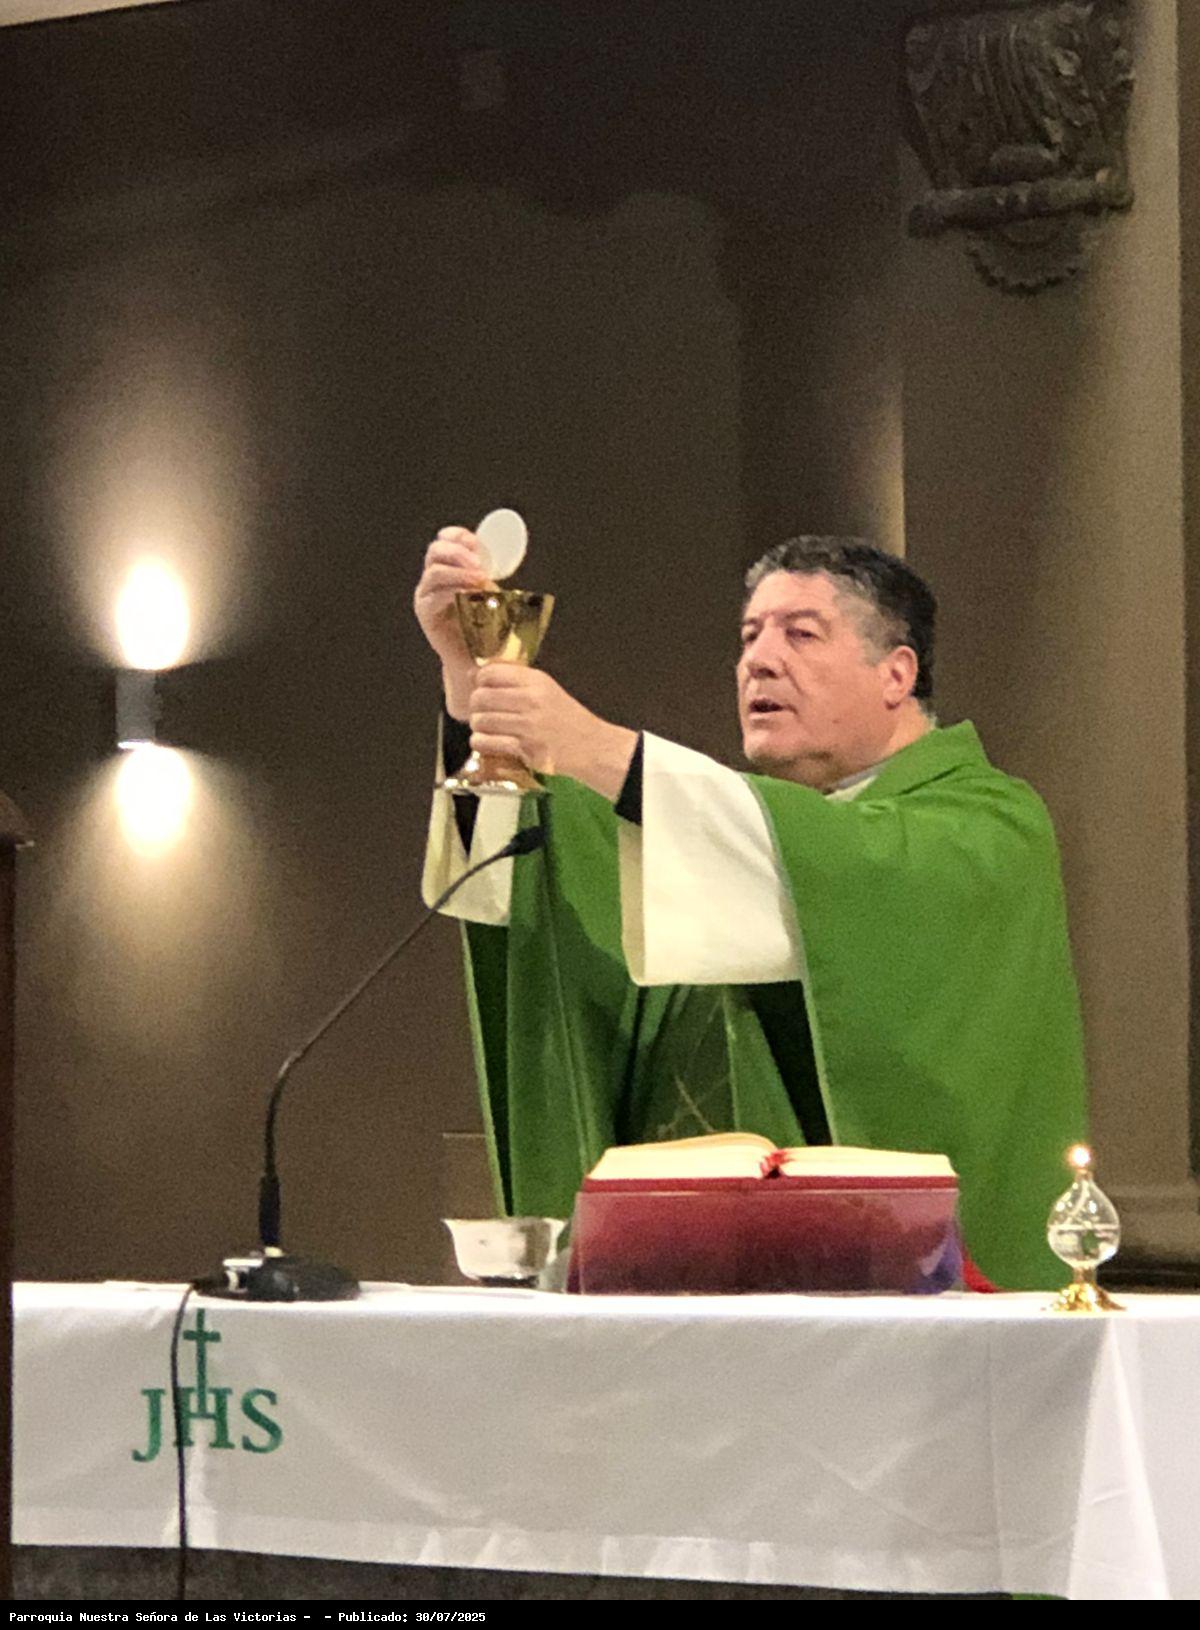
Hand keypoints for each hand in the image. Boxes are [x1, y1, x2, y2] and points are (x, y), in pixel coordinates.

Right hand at [413, 527, 494, 716]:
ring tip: (480, 580)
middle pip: (436, 551)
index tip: (477, 543)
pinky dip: (452, 591)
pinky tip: (469, 595)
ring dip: (458, 571)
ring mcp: (428, 595)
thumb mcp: (495, 592)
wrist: (482, 659)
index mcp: (451, 566)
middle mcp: (435, 578)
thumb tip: (502, 553)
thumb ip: (492, 573)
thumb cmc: (491, 625)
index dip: (460, 536)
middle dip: (458, 552)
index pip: (447, 539)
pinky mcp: (427, 614)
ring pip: (434, 571)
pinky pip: (433, 596)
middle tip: (480, 564)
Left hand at [469, 666, 637, 801]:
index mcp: (536, 681)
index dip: (480, 680)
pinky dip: (481, 743)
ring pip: (481, 720)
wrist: (592, 746)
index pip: (491, 672)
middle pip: (481, 697)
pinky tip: (488, 741)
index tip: (482, 688)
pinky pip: (487, 742)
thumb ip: (513, 679)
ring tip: (487, 728)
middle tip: (482, 711)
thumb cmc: (566, 718)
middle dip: (476, 706)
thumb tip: (474, 673)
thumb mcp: (545, 689)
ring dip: (478, 726)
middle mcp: (532, 701)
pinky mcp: (525, 749)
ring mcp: (528, 726)